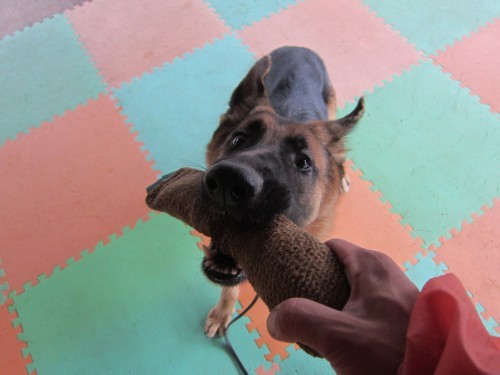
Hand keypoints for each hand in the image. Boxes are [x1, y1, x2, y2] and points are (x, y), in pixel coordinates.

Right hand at [267, 239, 418, 374]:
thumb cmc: (389, 354)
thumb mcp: (337, 336)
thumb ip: (298, 320)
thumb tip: (273, 320)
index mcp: (372, 265)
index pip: (329, 247)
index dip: (307, 260)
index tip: (291, 281)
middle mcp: (387, 272)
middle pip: (340, 269)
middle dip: (318, 287)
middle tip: (305, 311)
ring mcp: (398, 294)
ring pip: (353, 291)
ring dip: (334, 307)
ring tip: (322, 329)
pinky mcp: (403, 316)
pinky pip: (368, 308)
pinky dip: (351, 318)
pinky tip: (346, 341)